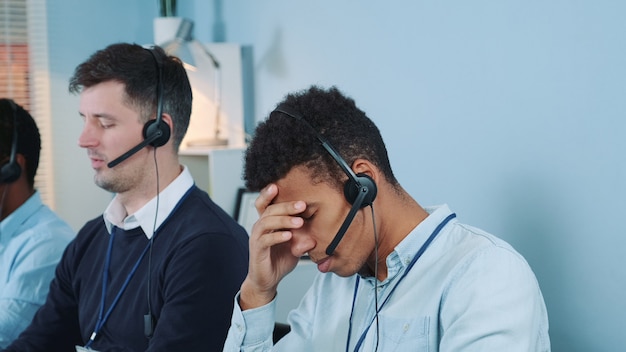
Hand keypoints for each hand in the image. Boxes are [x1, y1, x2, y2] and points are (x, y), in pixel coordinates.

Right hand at [239, 184, 304, 309]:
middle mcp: (260, 227)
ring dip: (284, 220)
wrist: (268, 280)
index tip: (279, 185)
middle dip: (286, 205)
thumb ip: (303, 239)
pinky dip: (278, 236)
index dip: (269, 193)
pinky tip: (288, 236)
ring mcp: (257, 238)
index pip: (266, 203)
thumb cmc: (280, 259)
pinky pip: (265, 240)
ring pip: (267, 222)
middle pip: (269, 209)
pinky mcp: (257, 250)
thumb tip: (314, 238)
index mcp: (268, 222)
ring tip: (299, 222)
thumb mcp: (296, 246)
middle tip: (302, 205)